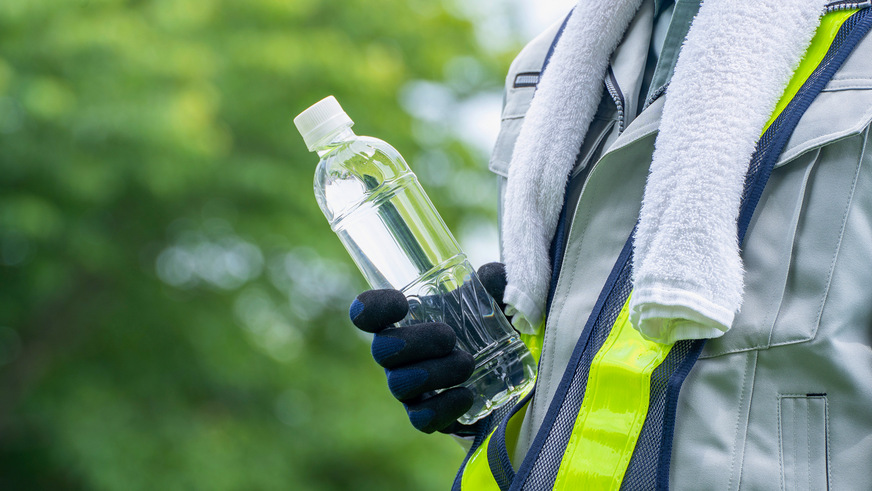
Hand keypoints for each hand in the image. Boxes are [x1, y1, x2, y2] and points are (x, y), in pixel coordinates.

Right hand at [349, 262, 507, 433]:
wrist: (503, 373)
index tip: (402, 302)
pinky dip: (443, 407)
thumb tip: (490, 274)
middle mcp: (397, 355)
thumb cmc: (485, 326)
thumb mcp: (492, 299)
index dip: (373, 308)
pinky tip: (467, 395)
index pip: (366, 313)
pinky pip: (420, 418)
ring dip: (434, 372)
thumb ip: (494, 281)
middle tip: (450, 337)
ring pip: (400, 385)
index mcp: (403, 321)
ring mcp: (409, 387)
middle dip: (414, 342)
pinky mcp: (427, 415)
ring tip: (468, 363)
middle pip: (381, 350)